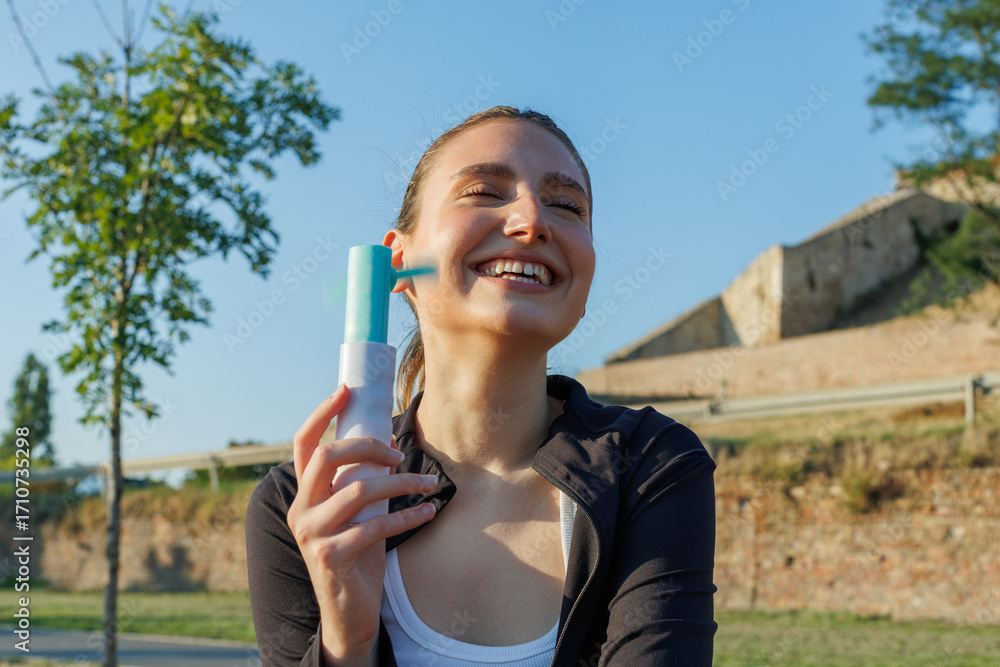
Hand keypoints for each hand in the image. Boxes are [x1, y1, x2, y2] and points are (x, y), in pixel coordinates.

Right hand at [286, 384, 437, 662]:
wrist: (349, 611)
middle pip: (328, 457)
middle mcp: (301, 509)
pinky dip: (407, 516)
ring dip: (401, 484)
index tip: (346, 390)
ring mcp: (311, 534)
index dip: (322, 413)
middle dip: (368, 446)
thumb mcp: (358, 513)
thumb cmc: (357, 554)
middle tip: (400, 454)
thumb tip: (390, 441)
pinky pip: (374, 527)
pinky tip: (428, 510)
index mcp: (304, 493)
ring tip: (429, 484)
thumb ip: (362, 481)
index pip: (304, 443)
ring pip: (358, 490)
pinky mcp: (330, 557)